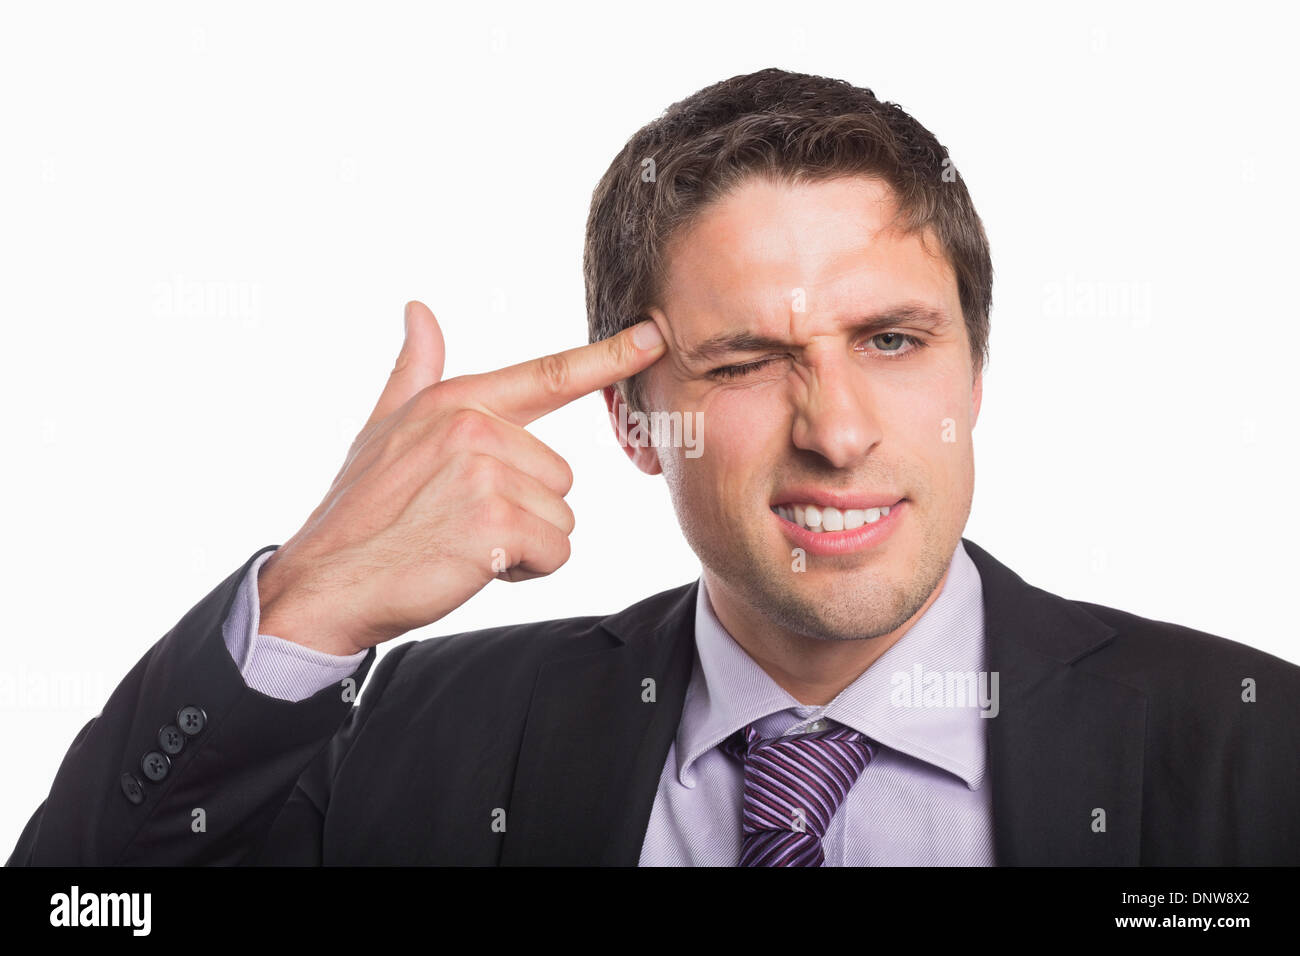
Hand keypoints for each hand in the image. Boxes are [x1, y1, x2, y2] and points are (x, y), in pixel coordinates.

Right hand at [257, 300, 666, 655]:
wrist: (325, 583)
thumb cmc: (361, 512)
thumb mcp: (382, 428)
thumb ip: (415, 371)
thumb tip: (419, 311)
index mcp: (456, 401)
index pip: (548, 374)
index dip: (608, 356)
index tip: (655, 336)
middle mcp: (474, 427)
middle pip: (559, 475)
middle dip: (523, 510)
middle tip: (460, 522)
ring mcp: (485, 472)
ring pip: (560, 516)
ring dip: (523, 543)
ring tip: (461, 542)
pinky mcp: (496, 523)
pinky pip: (556, 550)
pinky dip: (525, 571)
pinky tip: (473, 567)